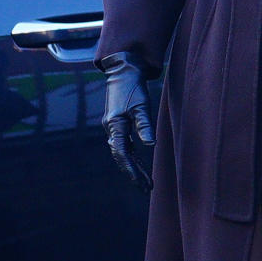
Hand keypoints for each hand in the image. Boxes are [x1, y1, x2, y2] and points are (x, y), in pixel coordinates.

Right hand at [101, 51, 155, 189]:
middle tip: (145, 189)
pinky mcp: (119, 125)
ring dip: (133, 168)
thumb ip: (145, 125)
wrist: (124, 72)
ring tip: (145, 183)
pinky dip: (132, 157)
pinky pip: (125, 146)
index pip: (121, 152)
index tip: (140, 181)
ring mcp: (114, 127)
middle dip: (133, 173)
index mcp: (115, 125)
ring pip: (123, 153)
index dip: (130, 168)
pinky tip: (140, 166)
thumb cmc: (133, 88)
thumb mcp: (141, 105)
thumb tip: (150, 145)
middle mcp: (112, 128)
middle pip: (122, 157)